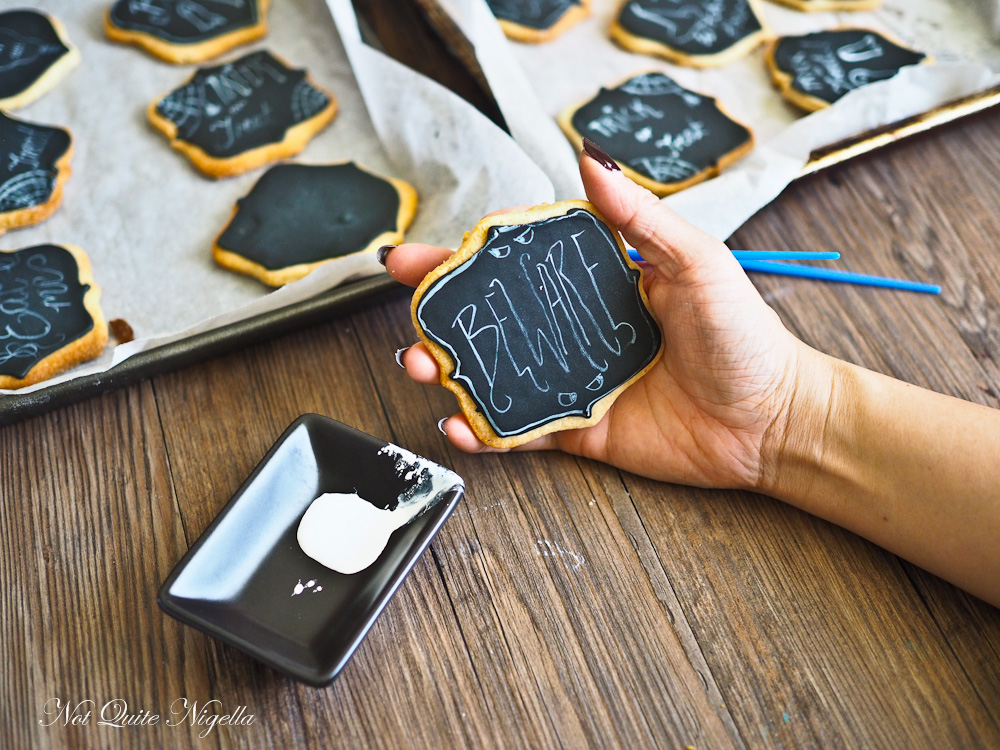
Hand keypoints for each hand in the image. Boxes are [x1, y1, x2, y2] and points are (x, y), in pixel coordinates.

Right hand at [384, 148, 814, 489]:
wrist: (769, 419)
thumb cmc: (744, 335)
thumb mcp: (697, 262)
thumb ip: (641, 218)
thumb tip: (591, 157)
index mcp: (599, 284)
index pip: (524, 262)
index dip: (475, 253)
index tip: (437, 247)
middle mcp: (577, 331)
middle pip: (495, 314)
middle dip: (441, 305)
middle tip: (404, 295)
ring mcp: (573, 382)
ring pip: (494, 372)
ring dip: (448, 366)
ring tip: (419, 361)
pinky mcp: (577, 431)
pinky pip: (519, 431)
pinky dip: (483, 431)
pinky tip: (456, 422)